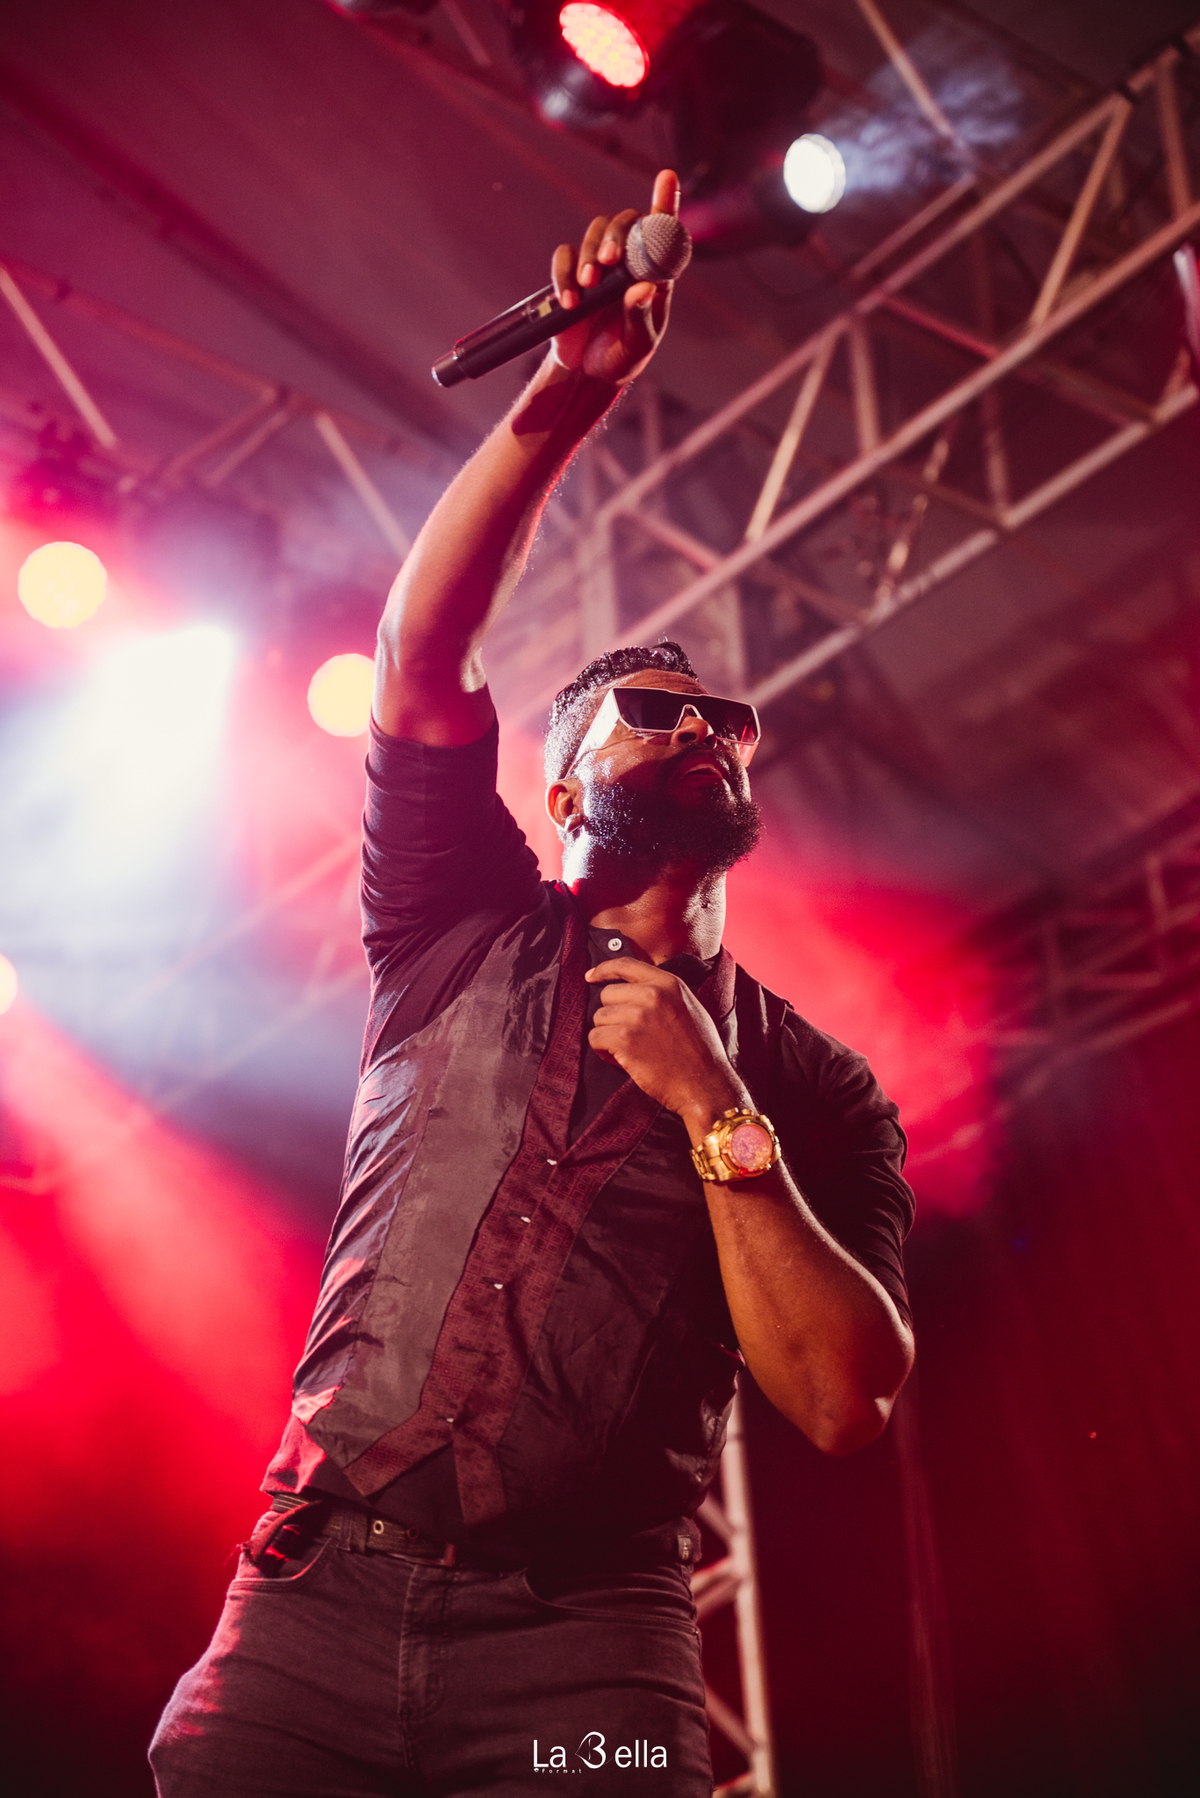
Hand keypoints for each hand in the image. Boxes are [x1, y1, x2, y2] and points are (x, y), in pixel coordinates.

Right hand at [550, 169, 679, 385]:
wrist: (586, 374)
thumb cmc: (621, 357)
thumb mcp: (637, 344)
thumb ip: (640, 317)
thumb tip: (642, 290)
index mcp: (653, 274)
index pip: (663, 233)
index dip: (665, 202)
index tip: (667, 176)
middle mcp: (627, 263)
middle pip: (624, 223)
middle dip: (615, 235)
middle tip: (608, 262)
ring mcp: (598, 266)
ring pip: (593, 233)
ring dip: (589, 254)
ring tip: (588, 287)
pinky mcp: (570, 276)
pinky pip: (564, 257)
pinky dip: (564, 274)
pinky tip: (570, 301)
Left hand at [585, 957, 744, 1125]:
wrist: (704, 1084)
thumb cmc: (699, 1051)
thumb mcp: (688, 1007)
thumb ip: (662, 993)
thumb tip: (634, 989)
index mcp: (668, 983)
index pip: (625, 964)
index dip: (603, 969)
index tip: (591, 976)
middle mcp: (651, 994)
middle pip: (608, 994)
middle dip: (612, 1015)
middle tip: (628, 1034)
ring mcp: (637, 1016)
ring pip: (599, 1017)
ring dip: (607, 1034)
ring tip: (627, 1049)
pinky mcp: (624, 1039)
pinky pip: (595, 1037)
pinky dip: (602, 1051)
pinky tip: (620, 1059)